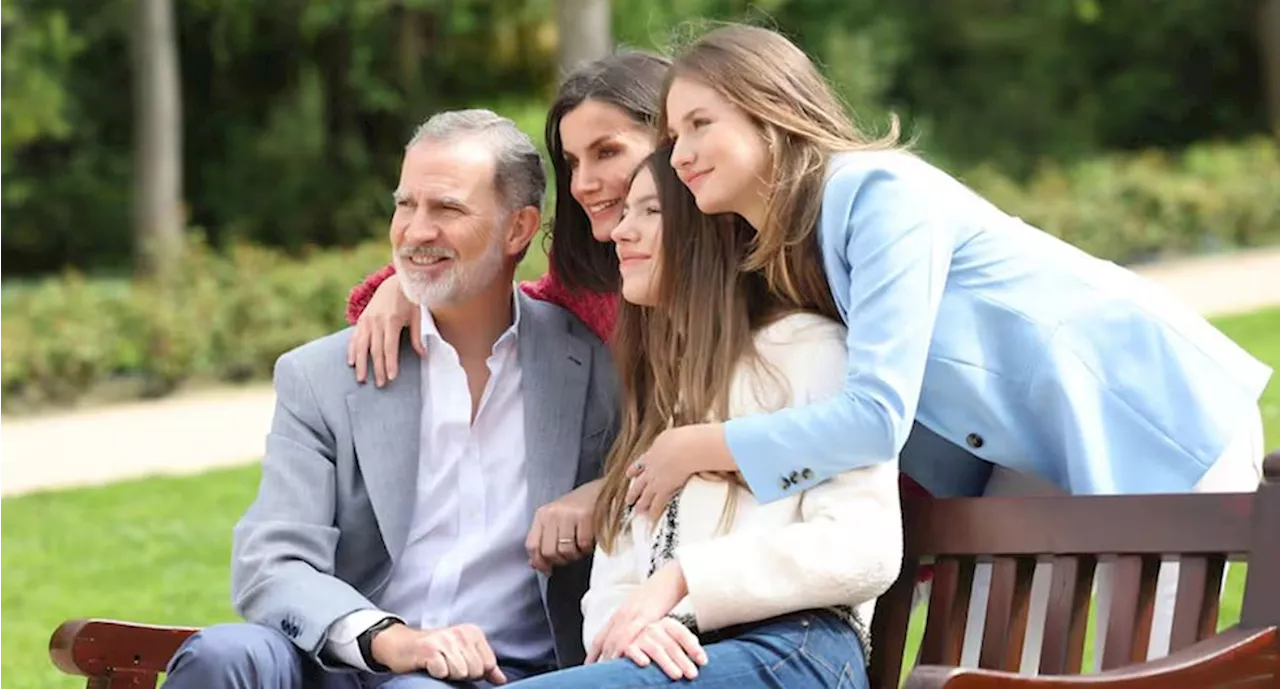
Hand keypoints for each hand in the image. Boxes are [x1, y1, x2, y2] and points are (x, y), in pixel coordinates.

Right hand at [346, 274, 422, 386]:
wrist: (393, 283)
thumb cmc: (408, 301)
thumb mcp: (417, 316)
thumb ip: (416, 336)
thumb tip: (423, 354)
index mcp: (391, 321)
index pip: (389, 347)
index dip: (390, 363)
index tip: (391, 377)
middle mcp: (377, 321)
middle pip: (375, 350)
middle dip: (377, 369)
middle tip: (380, 384)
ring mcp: (366, 320)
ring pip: (361, 346)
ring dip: (361, 364)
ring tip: (362, 379)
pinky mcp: (361, 320)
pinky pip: (354, 338)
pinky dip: (352, 350)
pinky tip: (351, 362)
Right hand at [370, 623, 506, 683]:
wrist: (402, 645)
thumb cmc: (435, 651)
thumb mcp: (463, 653)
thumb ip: (484, 665)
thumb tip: (502, 680)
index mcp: (473, 632)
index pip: (488, 664)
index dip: (476, 672)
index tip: (462, 664)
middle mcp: (461, 632)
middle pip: (475, 670)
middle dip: (462, 673)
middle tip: (448, 664)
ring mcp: (445, 640)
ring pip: (461, 672)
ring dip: (449, 674)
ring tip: (440, 664)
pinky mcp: (429, 649)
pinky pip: (443, 673)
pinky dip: (436, 674)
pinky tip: (430, 665)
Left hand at [526, 479, 602, 573]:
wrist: (602, 490)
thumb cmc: (579, 508)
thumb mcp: (557, 520)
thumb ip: (545, 540)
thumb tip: (535, 564)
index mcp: (542, 515)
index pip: (532, 545)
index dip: (539, 562)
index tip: (547, 570)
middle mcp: (552, 514)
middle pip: (549, 551)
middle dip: (560, 560)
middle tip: (570, 556)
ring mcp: (568, 514)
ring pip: (566, 550)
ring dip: (575, 555)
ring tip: (580, 548)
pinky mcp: (585, 516)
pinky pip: (583, 544)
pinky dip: (587, 548)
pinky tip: (589, 542)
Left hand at [587, 561, 688, 662]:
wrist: (672, 577)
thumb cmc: (660, 593)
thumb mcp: (642, 609)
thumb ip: (634, 623)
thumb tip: (631, 638)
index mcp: (621, 613)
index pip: (601, 636)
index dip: (593, 653)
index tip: (588, 665)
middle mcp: (622, 614)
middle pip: (605, 640)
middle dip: (598, 658)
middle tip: (594, 673)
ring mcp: (632, 614)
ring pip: (615, 639)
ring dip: (609, 656)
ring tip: (605, 671)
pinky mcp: (645, 615)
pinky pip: (630, 633)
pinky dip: (623, 647)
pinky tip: (621, 657)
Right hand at [620, 618, 706, 679]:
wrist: (626, 644)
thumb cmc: (654, 646)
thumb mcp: (669, 642)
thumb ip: (683, 645)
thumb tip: (700, 655)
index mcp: (666, 625)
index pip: (682, 634)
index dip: (693, 647)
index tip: (703, 661)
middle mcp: (653, 628)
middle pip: (671, 644)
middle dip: (683, 660)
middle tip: (693, 674)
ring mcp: (640, 637)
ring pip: (656, 649)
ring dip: (667, 663)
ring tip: (678, 676)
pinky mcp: (626, 646)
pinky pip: (632, 650)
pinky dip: (638, 656)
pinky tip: (645, 663)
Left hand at [625, 424, 734, 520]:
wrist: (684, 448)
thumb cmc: (682, 438)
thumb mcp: (671, 434)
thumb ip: (669, 437)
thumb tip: (673, 436)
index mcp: (652, 454)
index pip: (640, 463)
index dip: (634, 470)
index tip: (629, 474)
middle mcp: (651, 469)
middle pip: (639, 482)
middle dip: (633, 492)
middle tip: (628, 499)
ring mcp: (656, 480)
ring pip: (645, 495)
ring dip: (640, 504)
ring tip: (636, 511)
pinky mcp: (664, 489)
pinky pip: (657, 504)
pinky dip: (653, 513)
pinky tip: (650, 519)